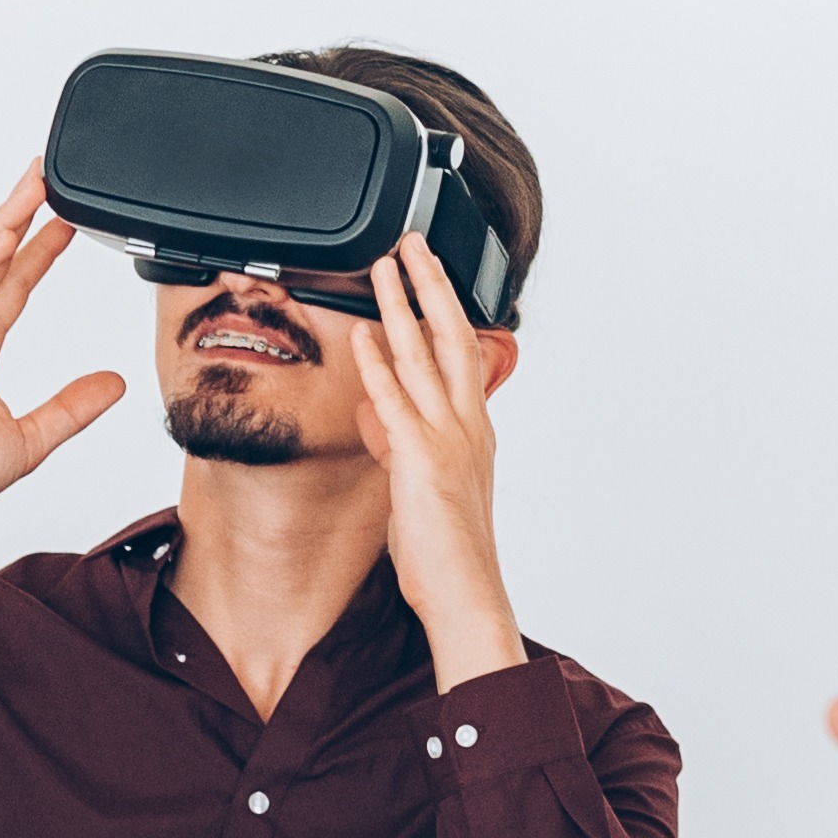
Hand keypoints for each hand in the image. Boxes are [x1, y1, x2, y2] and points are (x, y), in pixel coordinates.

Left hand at [347, 234, 524, 685]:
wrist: (466, 594)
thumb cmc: (447, 552)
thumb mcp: (421, 487)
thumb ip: (400, 445)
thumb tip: (377, 418)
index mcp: (474, 430)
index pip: (462, 352)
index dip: (446, 307)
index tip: (429, 273)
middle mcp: (467, 425)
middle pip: (451, 336)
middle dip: (431, 285)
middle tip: (411, 243)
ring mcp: (448, 439)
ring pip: (425, 356)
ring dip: (403, 305)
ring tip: (384, 266)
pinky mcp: (422, 460)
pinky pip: (397, 401)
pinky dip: (379, 364)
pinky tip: (364, 334)